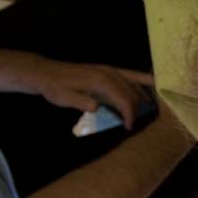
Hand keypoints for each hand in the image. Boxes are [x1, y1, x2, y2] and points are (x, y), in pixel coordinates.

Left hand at [23, 57, 153, 129]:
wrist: (46, 73)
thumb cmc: (55, 88)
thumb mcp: (64, 98)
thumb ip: (80, 102)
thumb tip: (97, 108)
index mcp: (101, 80)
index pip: (124, 98)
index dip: (130, 113)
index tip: (128, 127)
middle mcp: (109, 72)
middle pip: (133, 91)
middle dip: (137, 108)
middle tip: (133, 124)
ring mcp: (110, 70)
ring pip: (136, 81)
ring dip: (144, 94)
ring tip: (151, 109)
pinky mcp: (109, 71)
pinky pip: (131, 76)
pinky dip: (141, 83)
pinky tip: (147, 91)